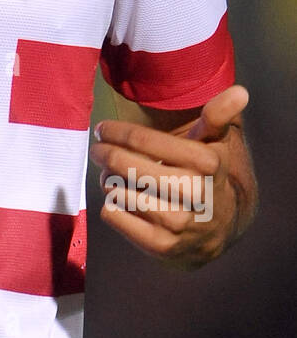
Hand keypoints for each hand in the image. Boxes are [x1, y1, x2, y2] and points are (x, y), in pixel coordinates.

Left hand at [89, 85, 250, 269]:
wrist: (217, 230)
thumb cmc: (206, 176)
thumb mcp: (214, 144)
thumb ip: (218, 116)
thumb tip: (240, 92)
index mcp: (206, 162)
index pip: (142, 139)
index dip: (115, 131)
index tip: (103, 129)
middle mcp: (193, 192)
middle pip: (124, 164)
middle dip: (104, 152)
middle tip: (98, 149)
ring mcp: (177, 222)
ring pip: (116, 189)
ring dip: (108, 178)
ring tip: (112, 174)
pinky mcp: (160, 245)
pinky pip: (114, 215)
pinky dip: (111, 203)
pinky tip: (122, 198)